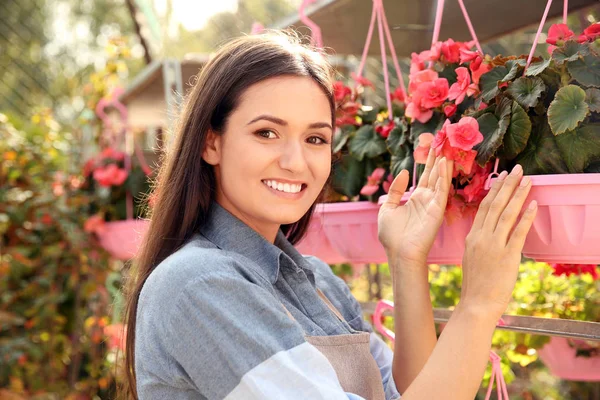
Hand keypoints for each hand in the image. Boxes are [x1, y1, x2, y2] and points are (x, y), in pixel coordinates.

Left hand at [378, 149, 453, 265]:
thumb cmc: (391, 235)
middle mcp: (427, 199)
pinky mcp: (437, 210)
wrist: (398, 252)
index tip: (434, 144)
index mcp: (416, 198)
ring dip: (444, 163)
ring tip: (448, 147)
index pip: (425, 175)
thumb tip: (403, 173)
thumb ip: (396, 190)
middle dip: (440, 157)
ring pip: (440, 179)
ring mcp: (433, 204)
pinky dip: (443, 176)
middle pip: (435, 173)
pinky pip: (441, 190)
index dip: (429, 160)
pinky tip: (445, 163)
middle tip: (445, 139)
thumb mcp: (387, 208)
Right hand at [460, 164, 537, 317]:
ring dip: (518, 195)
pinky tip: (533, 205)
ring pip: (507, 214)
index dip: (494, 191)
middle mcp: (481, 237)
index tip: (502, 177)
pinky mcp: (507, 256)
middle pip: (495, 205)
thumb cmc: (475, 285)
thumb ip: (480, 243)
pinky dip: (526, 217)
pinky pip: (518, 232)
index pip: (484, 208)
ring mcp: (494, 245)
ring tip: (528, 180)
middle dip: (508, 185)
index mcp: (472, 237)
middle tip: (517, 169)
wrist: (476, 303)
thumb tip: (490, 234)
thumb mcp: (471, 258)